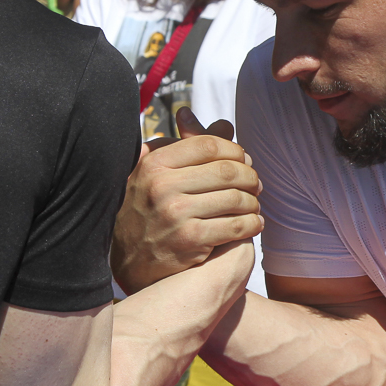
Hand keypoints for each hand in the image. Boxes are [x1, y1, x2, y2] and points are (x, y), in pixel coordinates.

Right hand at [110, 108, 262, 293]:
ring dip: (252, 202)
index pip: (208, 145)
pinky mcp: (189, 240)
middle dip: (249, 177)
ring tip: (254, 205)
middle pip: (226, 170)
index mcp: (154, 163)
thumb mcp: (158, 174)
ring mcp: (174, 214)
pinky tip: (254, 224)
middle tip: (256, 184)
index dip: (234, 151)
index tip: (243, 161)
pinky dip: (252, 224)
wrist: (129, 260)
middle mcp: (161, 186)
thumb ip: (191, 147)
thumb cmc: (149, 210)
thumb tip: (226, 125)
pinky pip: (235, 226)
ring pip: (234, 198)